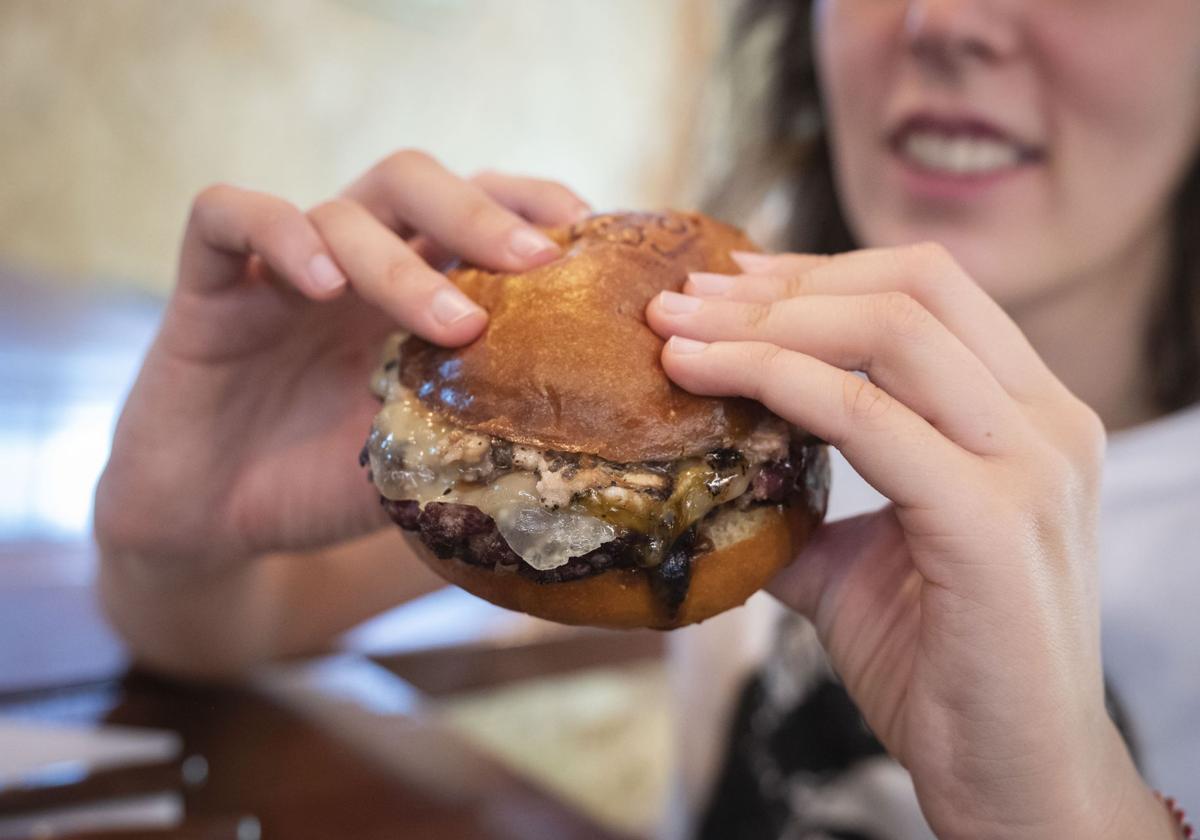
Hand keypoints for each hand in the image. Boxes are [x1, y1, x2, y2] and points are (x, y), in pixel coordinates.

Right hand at [95, 150, 588, 575]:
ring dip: (401, 262)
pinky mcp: (206, 288)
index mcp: (408, 293)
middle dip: (480, 212)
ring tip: (455, 326)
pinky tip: (321, 284)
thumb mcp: (419, 461)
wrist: (214, 527)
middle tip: (536, 262)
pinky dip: (278, 233)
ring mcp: (278, 271)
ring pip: (339, 211)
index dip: (530, 206)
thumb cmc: (323, 486)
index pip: (473, 211)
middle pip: (413, 182)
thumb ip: (475, 431)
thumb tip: (581, 440)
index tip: (587, 241)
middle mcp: (351, 266)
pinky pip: (226, 216)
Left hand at [646, 244, 1170, 838]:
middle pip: (911, 288)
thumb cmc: (942, 666)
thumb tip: (709, 471)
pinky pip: (864, 416)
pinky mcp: (991, 520)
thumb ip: (801, 501)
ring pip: (888, 331)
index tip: (726, 283)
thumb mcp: (860, 561)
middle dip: (780, 285)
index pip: (926, 292)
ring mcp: (1031, 465)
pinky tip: (701, 378)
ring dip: (762, 322)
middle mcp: (1045, 423)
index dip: (818, 272)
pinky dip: (773, 380)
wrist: (1010, 776)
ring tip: (673, 332)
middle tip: (681, 299)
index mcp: (1028, 416)